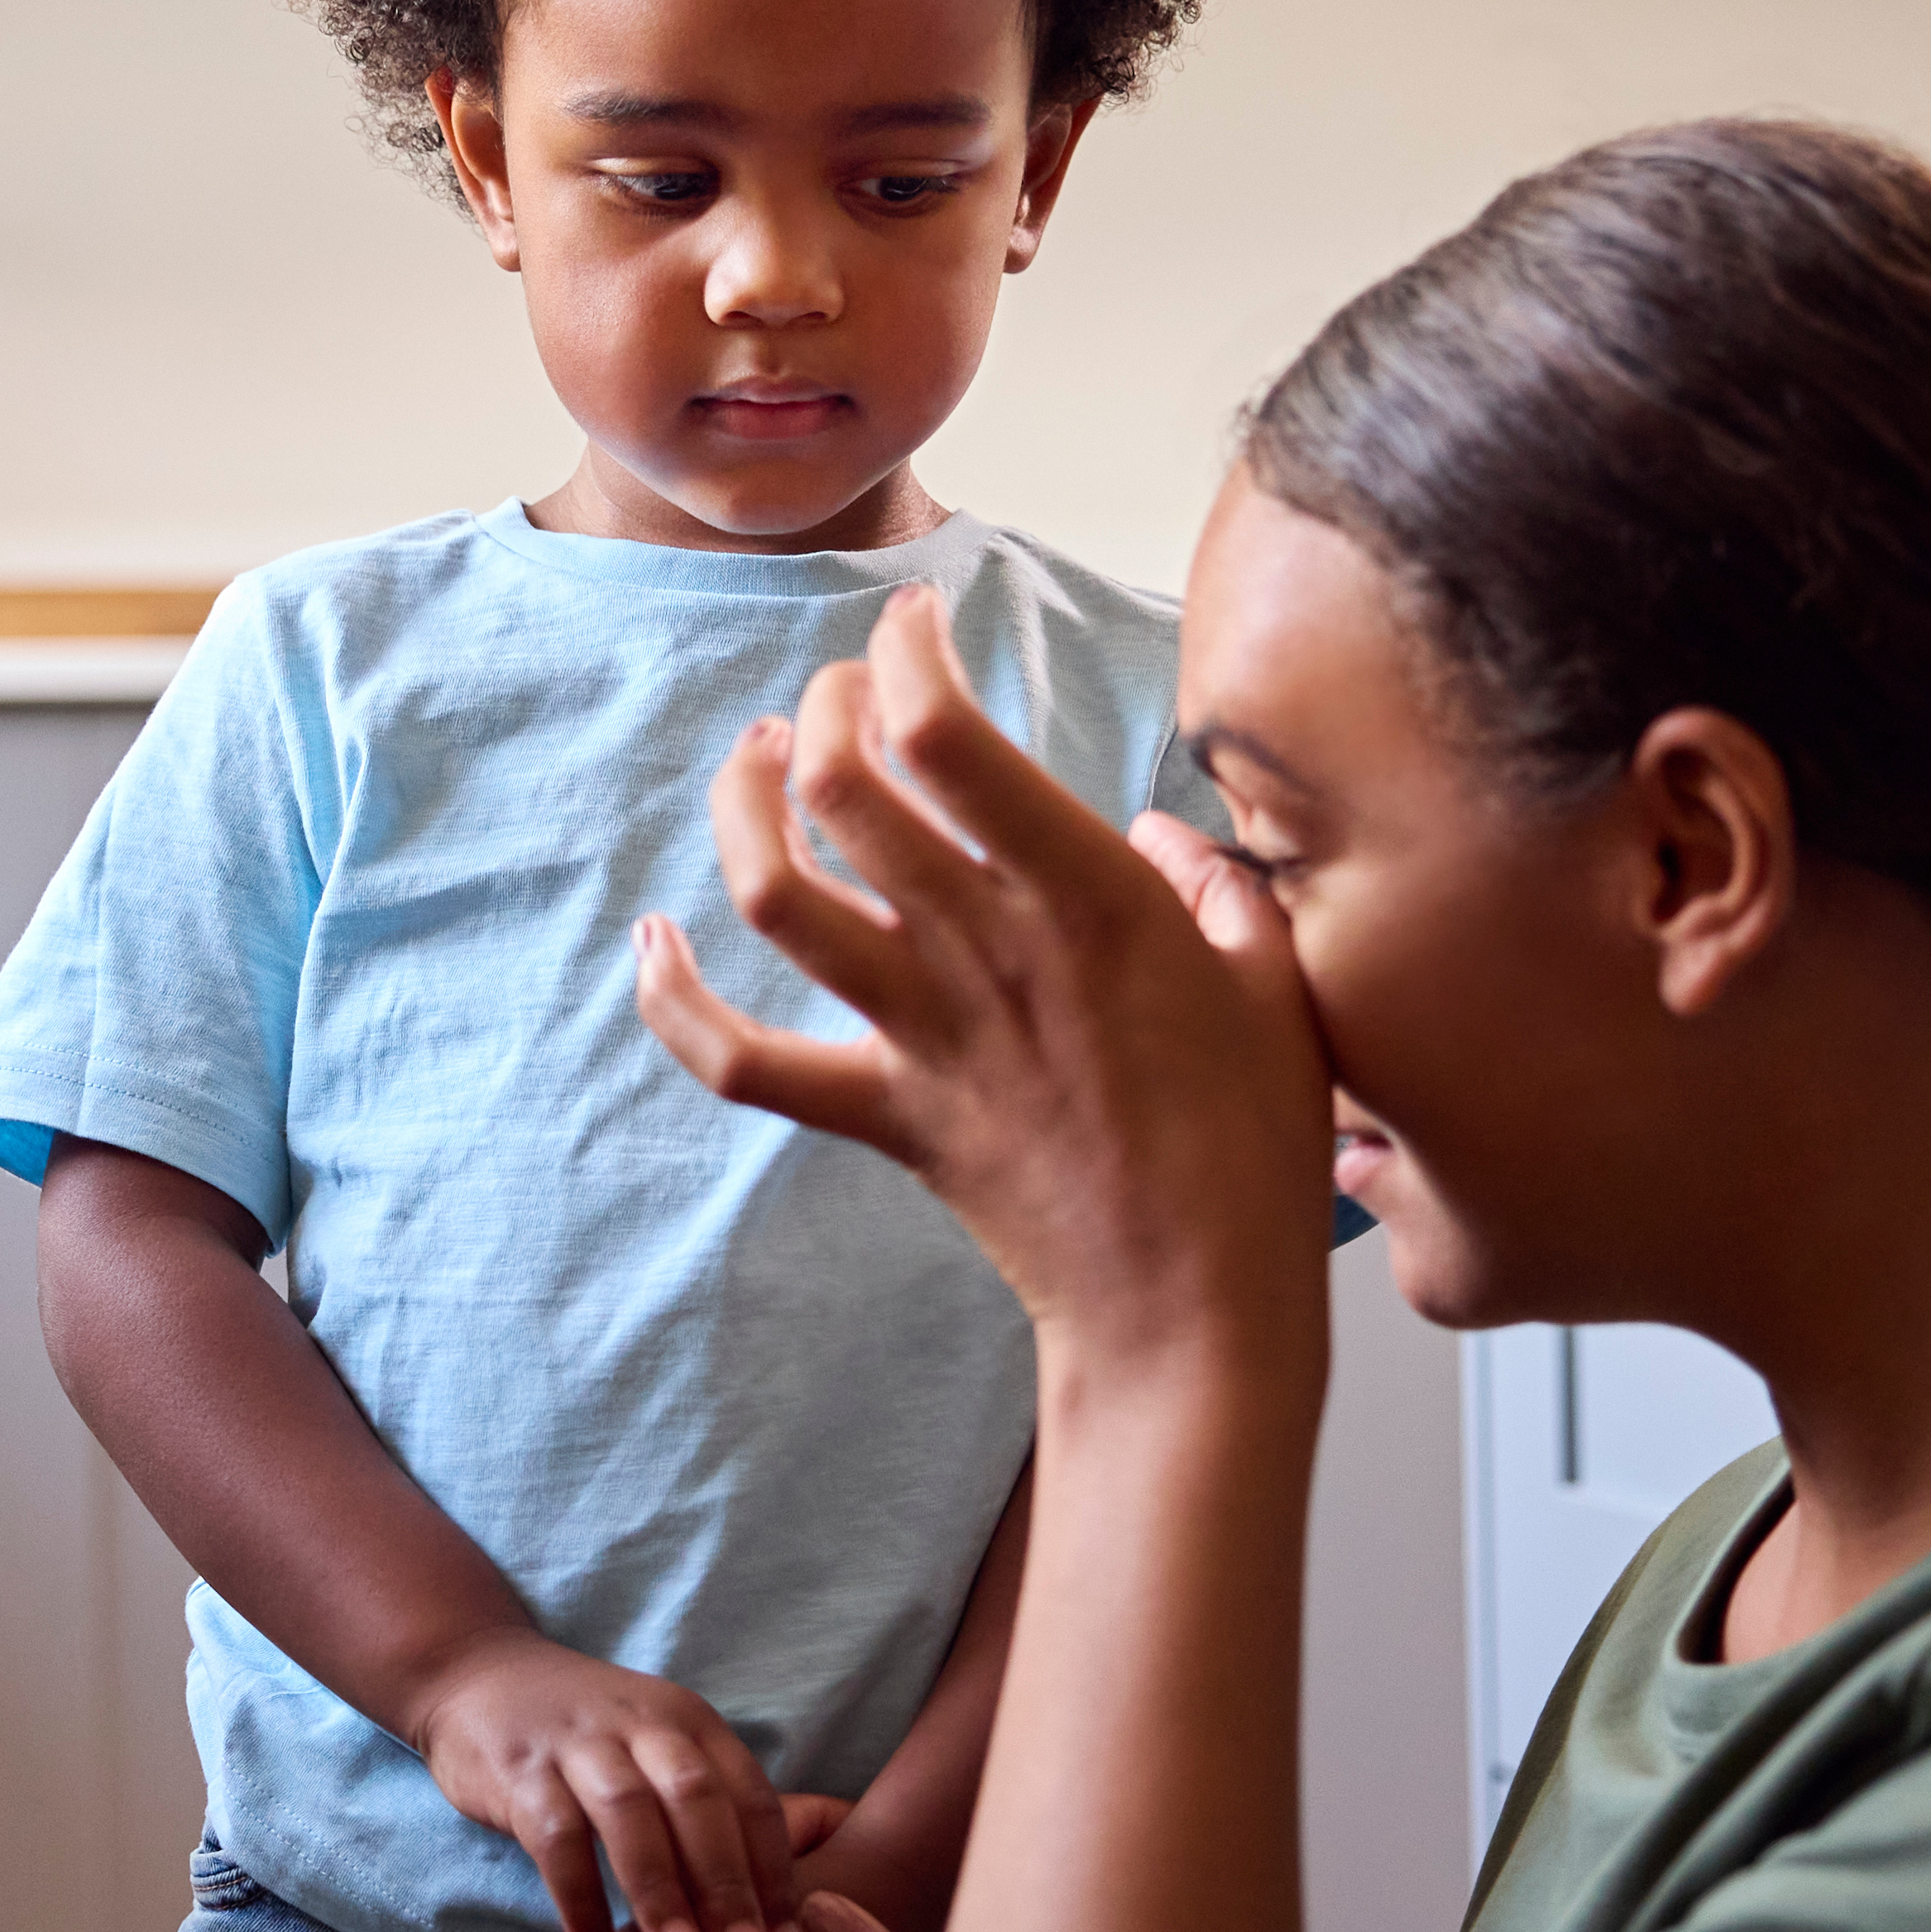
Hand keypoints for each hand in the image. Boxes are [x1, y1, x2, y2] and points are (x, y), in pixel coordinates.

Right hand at [407, 1632, 797, 1931]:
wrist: (481, 1677)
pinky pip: (555, 1837)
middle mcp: (642, 1724)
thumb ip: (707, 1812)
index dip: (774, 1872)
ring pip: (630, 1815)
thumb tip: (773, 1910)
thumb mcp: (657, 1749)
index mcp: (690, 1722)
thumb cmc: (589, 1738)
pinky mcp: (521, 1770)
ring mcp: (578, 1743)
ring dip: (660, 1890)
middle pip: (697, 1801)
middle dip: (727, 1882)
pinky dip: (579, 1898)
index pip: (749, 1796)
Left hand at [634, 586, 1334, 1381]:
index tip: (911, 623)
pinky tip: (655, 939)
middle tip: (840, 691)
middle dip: (825, 706)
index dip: (905, 654)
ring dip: (746, 807)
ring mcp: (925, 1035)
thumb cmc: (1251, 1144)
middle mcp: (989, 950)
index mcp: (1089, 898)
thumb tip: (1160, 841)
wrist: (1193, 1308)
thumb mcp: (1275, 983)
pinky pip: (742, 1059)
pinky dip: (676, 1002)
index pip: (947, 735)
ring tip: (761, 759)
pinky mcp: (883, 1115)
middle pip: (845, 788)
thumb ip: (1215, 887)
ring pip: (778, 895)